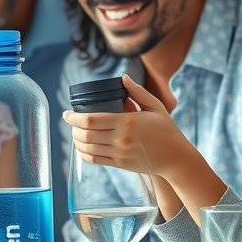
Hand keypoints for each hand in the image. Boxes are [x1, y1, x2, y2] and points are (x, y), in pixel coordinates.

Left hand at [62, 75, 187, 178]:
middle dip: (72, 128)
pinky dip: (84, 154)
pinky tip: (83, 147)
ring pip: (87, 148)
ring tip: (75, 133)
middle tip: (70, 122)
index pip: (91, 120)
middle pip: (85, 134)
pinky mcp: (120, 164)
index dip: (73, 118)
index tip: (66, 114)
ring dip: (76, 141)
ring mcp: (120, 153)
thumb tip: (123, 77)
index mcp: (128, 121)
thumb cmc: (167, 130)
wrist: (176, 158)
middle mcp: (121, 139)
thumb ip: (138, 92)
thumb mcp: (156, 107)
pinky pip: (95, 160)